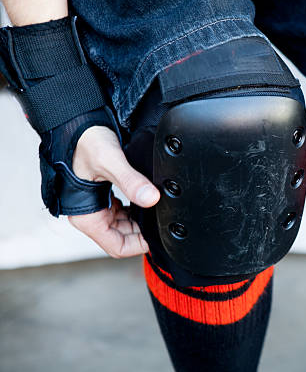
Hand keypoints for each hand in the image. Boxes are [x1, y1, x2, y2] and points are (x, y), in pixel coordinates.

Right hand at [68, 126, 159, 257]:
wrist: (77, 124)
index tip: (158, 234)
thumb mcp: (110, 161)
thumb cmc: (84, 141)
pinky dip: (136, 209)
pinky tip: (146, 198)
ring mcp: (96, 208)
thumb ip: (131, 181)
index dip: (139, 245)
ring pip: (124, 226)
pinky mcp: (103, 198)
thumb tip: (152, 198)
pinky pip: (122, 213)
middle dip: (143, 231)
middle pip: (123, 238)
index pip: (117, 247)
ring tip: (156, 207)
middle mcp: (89, 216)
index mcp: (86, 217)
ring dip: (140, 220)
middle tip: (162, 217)